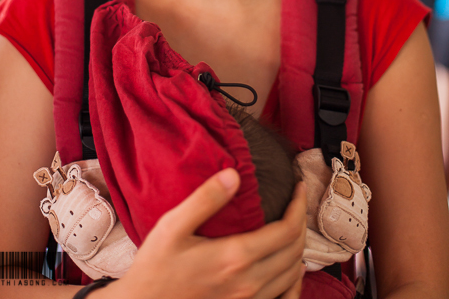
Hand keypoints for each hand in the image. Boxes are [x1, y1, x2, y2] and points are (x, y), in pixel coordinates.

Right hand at [113, 169, 306, 298]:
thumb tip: (234, 175)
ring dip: (299, 248)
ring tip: (293, 225)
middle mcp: (249, 282)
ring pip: (294, 274)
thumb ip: (205, 199)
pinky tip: (289, 268)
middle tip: (297, 201)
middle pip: (295, 251)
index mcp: (235, 257)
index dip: (299, 205)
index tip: (299, 187)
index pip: (287, 230)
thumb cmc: (155, 268)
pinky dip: (294, 281)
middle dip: (302, 221)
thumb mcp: (173, 226)